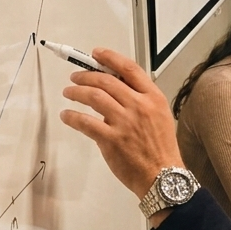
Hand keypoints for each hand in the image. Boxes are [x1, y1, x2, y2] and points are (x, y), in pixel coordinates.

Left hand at [60, 48, 182, 198]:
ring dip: (77, 92)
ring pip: (94, 97)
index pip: (130, 69)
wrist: (163, 176)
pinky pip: (86, 122)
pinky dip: (72, 117)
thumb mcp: (160, 116)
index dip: (110, 58)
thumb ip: (140, 101)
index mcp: (153, 98)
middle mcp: (139, 106)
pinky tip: (67, 115)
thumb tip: (114, 91)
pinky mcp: (111, 139)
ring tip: (69, 92)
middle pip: (107, 81)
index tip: (97, 53)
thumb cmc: (161, 149)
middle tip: (75, 78)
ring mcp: (124, 122)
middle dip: (86, 76)